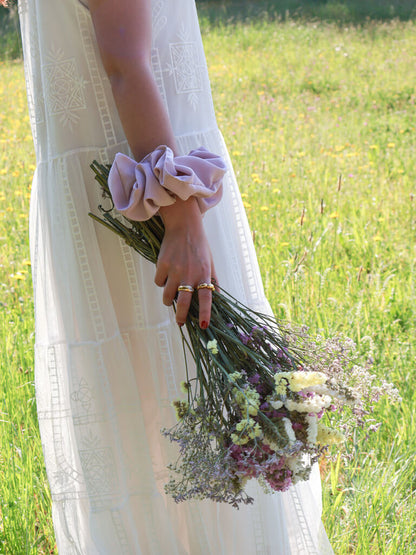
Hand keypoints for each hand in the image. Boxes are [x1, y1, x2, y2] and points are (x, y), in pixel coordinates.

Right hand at [155, 197, 217, 327]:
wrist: (184, 226)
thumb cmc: (200, 246)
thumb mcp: (210, 262)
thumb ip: (213, 280)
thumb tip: (217, 298)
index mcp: (204, 273)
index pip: (206, 298)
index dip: (205, 313)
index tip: (203, 326)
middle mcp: (189, 273)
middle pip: (184, 302)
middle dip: (181, 316)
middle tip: (181, 323)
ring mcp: (175, 269)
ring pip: (167, 295)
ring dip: (168, 299)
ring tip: (171, 297)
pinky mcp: (162, 264)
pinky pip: (158, 282)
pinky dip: (161, 282)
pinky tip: (165, 275)